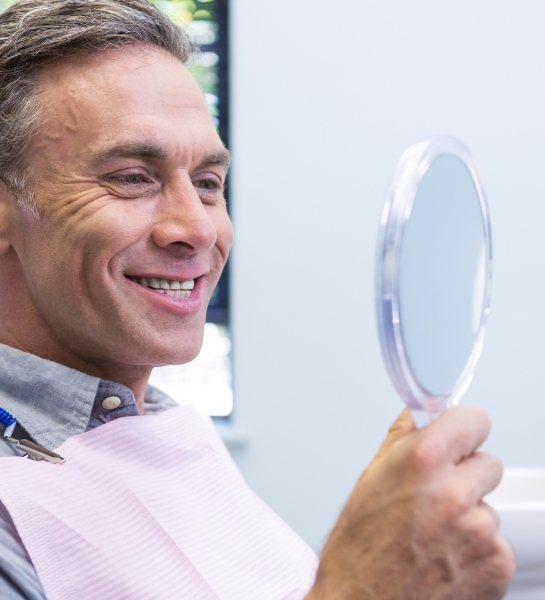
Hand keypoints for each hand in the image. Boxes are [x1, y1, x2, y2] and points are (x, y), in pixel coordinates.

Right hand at [306, 406, 514, 599]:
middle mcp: (456, 493)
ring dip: (470, 517)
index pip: (475, 419)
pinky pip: (497, 544)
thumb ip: (401, 438)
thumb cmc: (357, 551)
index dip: (463, 429)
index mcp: (423, 462)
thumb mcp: (369, 480)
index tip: (457, 439)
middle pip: (488, 463)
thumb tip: (418, 414)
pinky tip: (444, 561)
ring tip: (433, 538)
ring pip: (489, 507)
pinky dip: (476, 551)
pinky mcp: (498, 567)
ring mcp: (481, 532)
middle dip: (465, 475)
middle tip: (436, 497)